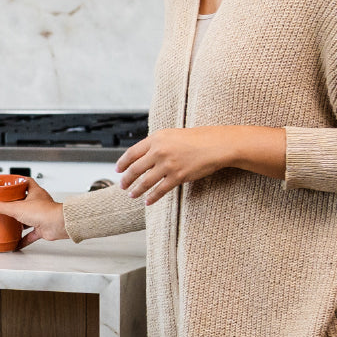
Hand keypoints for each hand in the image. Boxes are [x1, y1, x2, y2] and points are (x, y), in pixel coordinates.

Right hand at [0, 178, 66, 246]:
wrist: (59, 225)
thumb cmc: (45, 212)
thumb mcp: (16, 208)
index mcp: (35, 192)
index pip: (26, 182)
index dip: (17, 182)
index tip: (8, 183)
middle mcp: (38, 203)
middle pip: (25, 200)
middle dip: (14, 203)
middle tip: (3, 205)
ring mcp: (41, 215)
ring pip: (27, 217)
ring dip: (18, 221)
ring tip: (7, 223)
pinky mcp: (42, 228)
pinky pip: (31, 234)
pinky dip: (23, 238)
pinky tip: (16, 242)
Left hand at [116, 125, 285, 203]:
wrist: (218, 144)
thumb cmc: (198, 139)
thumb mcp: (173, 135)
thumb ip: (157, 144)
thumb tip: (143, 156)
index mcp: (157, 138)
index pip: (132, 152)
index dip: (122, 163)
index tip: (118, 169)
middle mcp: (159, 151)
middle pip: (135, 169)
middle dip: (127, 179)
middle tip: (122, 185)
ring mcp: (168, 164)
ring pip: (145, 181)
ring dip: (136, 190)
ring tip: (132, 195)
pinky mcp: (178, 176)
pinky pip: (160, 190)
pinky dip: (152, 197)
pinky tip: (147, 201)